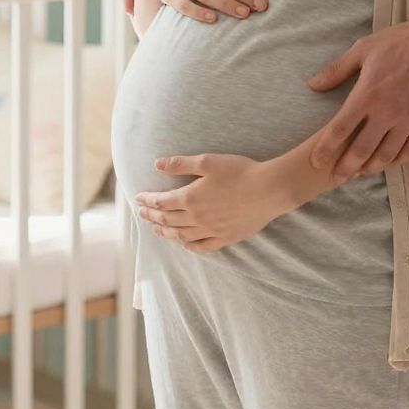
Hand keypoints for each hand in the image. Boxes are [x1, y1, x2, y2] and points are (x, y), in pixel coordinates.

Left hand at [134, 153, 284, 251]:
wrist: (269, 189)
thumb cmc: (239, 171)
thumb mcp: (207, 162)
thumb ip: (180, 164)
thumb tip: (156, 164)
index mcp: (190, 198)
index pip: (162, 202)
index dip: (148, 200)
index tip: (139, 198)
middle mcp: (197, 218)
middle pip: (168, 219)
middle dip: (153, 216)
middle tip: (143, 214)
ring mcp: (211, 230)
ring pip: (182, 235)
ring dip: (166, 232)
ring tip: (157, 229)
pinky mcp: (226, 237)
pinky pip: (203, 246)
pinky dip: (190, 246)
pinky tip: (184, 244)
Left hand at [308, 16, 408, 177]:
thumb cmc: (402, 42)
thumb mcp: (364, 49)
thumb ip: (337, 70)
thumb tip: (313, 85)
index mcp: (367, 95)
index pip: (340, 129)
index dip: (326, 149)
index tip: (316, 162)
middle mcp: (386, 113)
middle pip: (361, 150)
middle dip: (345, 168)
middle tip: (336, 179)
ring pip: (386, 155)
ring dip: (371, 167)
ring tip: (361, 172)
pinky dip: (398, 160)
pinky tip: (391, 161)